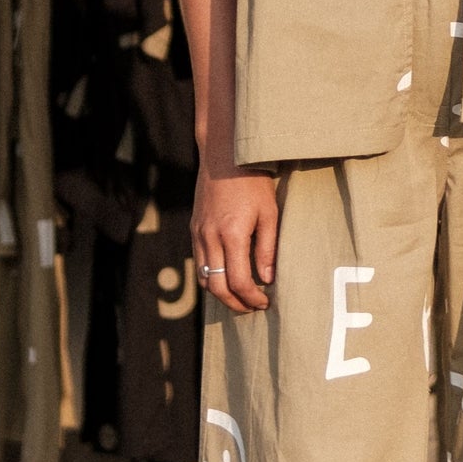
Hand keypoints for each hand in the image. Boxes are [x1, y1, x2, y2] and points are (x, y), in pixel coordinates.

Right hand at [193, 164, 278, 312]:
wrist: (224, 154)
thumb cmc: (253, 181)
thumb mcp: (269, 213)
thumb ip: (267, 249)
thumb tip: (267, 279)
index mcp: (232, 235)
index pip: (239, 281)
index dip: (252, 298)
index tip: (264, 302)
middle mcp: (210, 237)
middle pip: (217, 287)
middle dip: (235, 303)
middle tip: (252, 307)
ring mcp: (198, 233)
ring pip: (204, 277)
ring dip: (221, 293)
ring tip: (241, 296)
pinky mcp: (194, 228)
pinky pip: (199, 262)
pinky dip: (212, 276)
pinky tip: (227, 276)